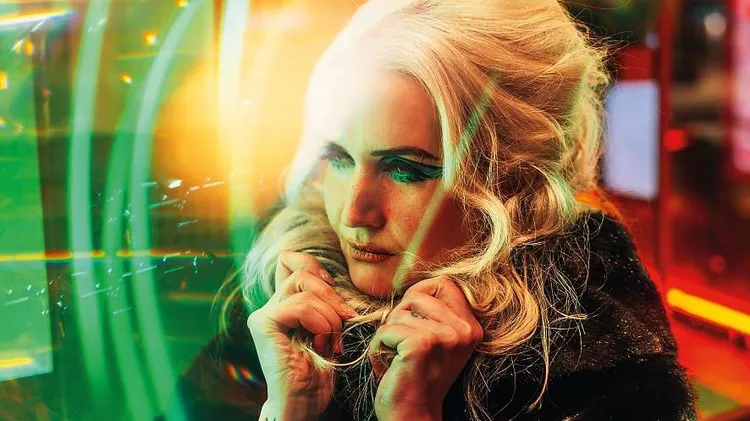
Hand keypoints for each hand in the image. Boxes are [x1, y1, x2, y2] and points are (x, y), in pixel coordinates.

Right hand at [247, 251, 357, 420]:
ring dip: (330, 314)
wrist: (303, 404)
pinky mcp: (263, 324)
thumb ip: (325, 303)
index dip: (315, 267)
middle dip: (332, 294)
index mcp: (284, 305)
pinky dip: (320, 321)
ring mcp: (264, 314)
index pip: (291, 262)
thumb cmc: (318, 372)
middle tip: (346, 321)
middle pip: (303, 270)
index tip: (334, 291)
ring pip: (304, 285)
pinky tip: (322, 342)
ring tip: (332, 341)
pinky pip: (300, 305)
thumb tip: (331, 278)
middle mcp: (270, 306)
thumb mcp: (329, 329)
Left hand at [369, 276, 482, 420]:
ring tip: (399, 358)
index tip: (414, 321)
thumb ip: (433, 312)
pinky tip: (391, 365)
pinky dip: (379, 347)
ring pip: (399, 312)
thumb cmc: (416, 376)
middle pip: (418, 294)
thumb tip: (415, 285)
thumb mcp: (436, 339)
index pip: (444, 282)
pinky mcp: (422, 344)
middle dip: (401, 316)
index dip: (420, 294)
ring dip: (389, 334)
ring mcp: (445, 336)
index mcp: (471, 326)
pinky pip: (386, 329)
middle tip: (404, 345)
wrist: (413, 416)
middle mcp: (464, 330)